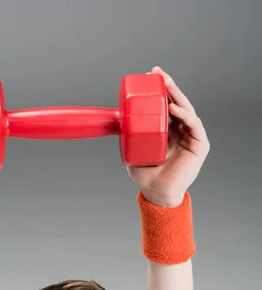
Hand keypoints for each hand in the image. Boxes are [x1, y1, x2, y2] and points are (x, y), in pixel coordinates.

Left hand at [128, 66, 209, 206]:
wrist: (157, 192)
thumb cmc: (146, 174)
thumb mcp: (133, 149)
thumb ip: (127, 135)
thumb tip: (113, 119)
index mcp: (168, 129)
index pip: (166, 103)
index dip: (160, 88)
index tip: (150, 74)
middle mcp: (181, 129)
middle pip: (177, 101)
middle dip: (168, 85)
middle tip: (158, 73)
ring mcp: (191, 136)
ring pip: (186, 109)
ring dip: (177, 95)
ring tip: (166, 84)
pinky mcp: (199, 145)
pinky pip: (193, 125)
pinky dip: (184, 115)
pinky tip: (174, 108)